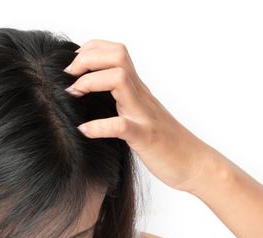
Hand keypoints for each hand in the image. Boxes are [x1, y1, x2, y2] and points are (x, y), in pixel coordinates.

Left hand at [65, 39, 214, 192]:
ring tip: (74, 94)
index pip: (116, 52)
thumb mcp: (138, 114)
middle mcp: (140, 96)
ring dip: (91, 81)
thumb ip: (120, 100)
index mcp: (136, 89)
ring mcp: (143, 115)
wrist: (194, 162)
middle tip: (69, 75)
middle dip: (88, 58)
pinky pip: (122, 126)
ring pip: (120, 79)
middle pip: (118, 56)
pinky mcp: (145, 137)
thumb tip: (89, 96)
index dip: (91, 50)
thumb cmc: (163, 141)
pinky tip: (84, 130)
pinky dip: (99, 126)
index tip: (72, 66)